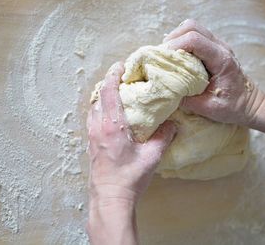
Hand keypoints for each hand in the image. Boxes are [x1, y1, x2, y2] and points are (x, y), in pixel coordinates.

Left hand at [87, 62, 176, 206]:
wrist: (109, 198)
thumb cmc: (129, 178)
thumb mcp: (152, 157)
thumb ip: (164, 137)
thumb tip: (173, 124)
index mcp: (112, 125)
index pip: (109, 92)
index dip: (113, 75)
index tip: (120, 66)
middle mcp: (98, 127)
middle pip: (98, 97)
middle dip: (108, 83)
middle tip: (121, 78)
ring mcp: (92, 136)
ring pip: (93, 108)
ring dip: (102, 97)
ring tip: (116, 94)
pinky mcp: (91, 144)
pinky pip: (92, 119)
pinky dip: (99, 110)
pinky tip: (109, 115)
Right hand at [163, 19, 264, 125]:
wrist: (250, 104)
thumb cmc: (233, 107)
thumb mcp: (208, 108)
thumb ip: (186, 100)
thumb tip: (164, 90)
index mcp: (222, 59)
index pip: (194, 40)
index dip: (174, 46)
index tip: (162, 59)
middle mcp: (220, 47)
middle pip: (191, 26)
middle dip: (172, 39)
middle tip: (162, 56)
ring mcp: (217, 44)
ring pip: (192, 27)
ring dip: (176, 38)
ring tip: (168, 56)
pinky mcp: (213, 47)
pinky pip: (194, 35)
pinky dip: (181, 42)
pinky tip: (177, 57)